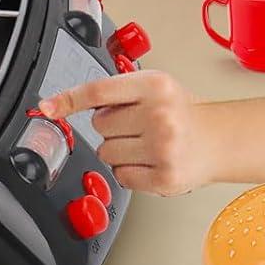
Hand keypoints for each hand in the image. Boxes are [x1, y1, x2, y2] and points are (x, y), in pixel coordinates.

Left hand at [38, 71, 216, 195]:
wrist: (218, 139)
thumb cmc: (180, 110)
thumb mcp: (153, 86)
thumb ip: (118, 91)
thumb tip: (70, 102)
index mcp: (154, 85)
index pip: (99, 91)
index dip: (69, 99)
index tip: (47, 107)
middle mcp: (159, 115)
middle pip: (99, 125)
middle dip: (111, 126)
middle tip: (137, 125)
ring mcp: (162, 148)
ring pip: (106, 153)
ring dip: (118, 150)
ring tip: (144, 143)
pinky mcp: (165, 178)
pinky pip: (121, 176)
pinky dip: (129, 170)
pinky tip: (148, 160)